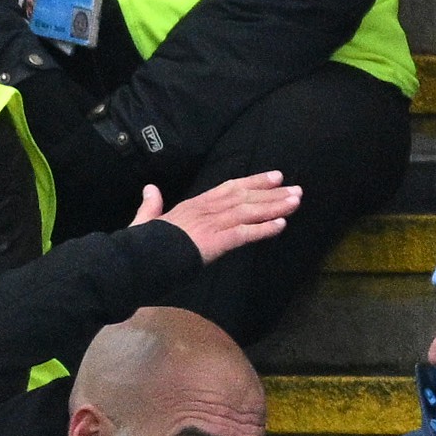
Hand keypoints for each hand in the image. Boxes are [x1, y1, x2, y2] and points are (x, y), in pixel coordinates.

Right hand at [137, 171, 299, 264]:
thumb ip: (151, 204)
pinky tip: (282, 225)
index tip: (275, 177)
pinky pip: (244, 234)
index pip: (229, 188)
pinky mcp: (215, 242)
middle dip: (272, 193)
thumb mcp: (145, 219)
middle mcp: (205, 210)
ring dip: (274, 207)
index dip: (253, 182)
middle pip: (244, 196)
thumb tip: (150, 188)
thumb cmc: (142, 243)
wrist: (138, 258)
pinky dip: (264, 229)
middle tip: (297, 189)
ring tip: (296, 201)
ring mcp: (211, 225)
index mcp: (193, 205)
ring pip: (248, 211)